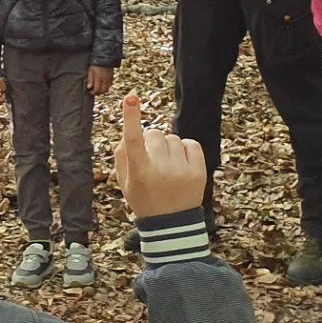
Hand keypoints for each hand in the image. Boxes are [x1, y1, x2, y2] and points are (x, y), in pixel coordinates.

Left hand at [86, 65, 113, 96]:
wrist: (104, 58)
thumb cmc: (96, 64)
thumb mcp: (91, 71)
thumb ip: (90, 80)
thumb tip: (89, 87)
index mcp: (99, 79)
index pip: (97, 90)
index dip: (93, 92)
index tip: (90, 91)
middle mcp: (105, 80)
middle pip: (102, 91)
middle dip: (97, 93)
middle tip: (93, 91)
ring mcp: (109, 80)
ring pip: (106, 90)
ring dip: (102, 91)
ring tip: (97, 89)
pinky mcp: (111, 78)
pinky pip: (109, 86)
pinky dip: (106, 88)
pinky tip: (102, 86)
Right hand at [113, 92, 205, 217]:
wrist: (171, 225)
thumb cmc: (144, 198)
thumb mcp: (125, 182)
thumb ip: (122, 155)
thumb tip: (130, 129)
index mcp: (139, 173)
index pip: (133, 140)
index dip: (131, 117)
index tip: (130, 97)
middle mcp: (160, 170)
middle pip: (154, 133)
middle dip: (151, 141)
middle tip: (152, 161)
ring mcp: (181, 171)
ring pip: (173, 138)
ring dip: (169, 147)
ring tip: (167, 168)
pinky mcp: (199, 172)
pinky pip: (191, 144)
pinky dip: (186, 150)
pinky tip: (181, 165)